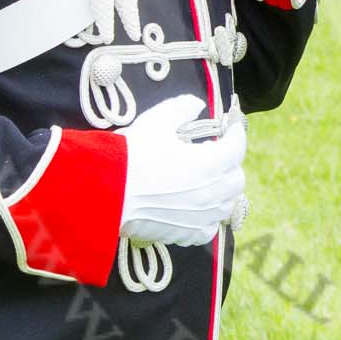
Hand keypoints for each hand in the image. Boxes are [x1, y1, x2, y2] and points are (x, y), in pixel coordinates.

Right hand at [118, 94, 246, 245]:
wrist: (104, 192)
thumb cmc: (131, 154)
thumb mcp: (157, 121)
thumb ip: (183, 108)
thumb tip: (198, 105)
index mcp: (208, 163)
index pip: (237, 148)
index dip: (237, 134)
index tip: (231, 127)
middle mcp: (209, 193)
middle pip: (236, 180)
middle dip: (230, 164)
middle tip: (216, 154)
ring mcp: (199, 217)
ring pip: (226, 206)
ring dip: (222, 192)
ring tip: (207, 181)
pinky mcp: (184, 234)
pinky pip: (208, 229)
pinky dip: (207, 219)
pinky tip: (194, 209)